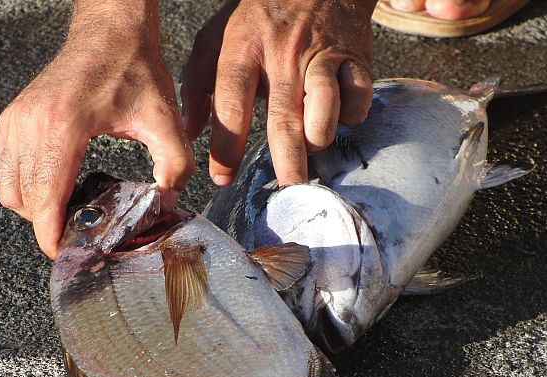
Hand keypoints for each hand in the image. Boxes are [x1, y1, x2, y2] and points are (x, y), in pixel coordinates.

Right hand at [0, 0, 193, 258]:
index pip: (44, 198)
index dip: (51, 235)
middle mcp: (30, 124)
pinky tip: (52, 187)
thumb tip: (167, 204)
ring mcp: (16, 119)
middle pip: (23, 199)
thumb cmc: (134, 70)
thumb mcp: (166, 121)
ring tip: (68, 209)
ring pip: (6, 187)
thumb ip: (174, 166)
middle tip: (79, 231)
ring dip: (33, 207)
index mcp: (64, 127)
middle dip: (47, 225)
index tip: (64, 254)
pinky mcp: (12, 117)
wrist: (109, 33)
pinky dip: (19, 186)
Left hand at [180, 0, 375, 186]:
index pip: (231, 103)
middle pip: (284, 116)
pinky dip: (351, 116)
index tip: (222, 177)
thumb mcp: (216, 38)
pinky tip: (339, 120)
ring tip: (312, 150)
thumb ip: (197, 85)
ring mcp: (321, 56)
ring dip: (319, 137)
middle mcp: (283, 55)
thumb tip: (188, 131)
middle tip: (288, 188)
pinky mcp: (354, 58)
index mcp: (243, 48)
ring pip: (325, 108)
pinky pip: (358, 97)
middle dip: (287, 159)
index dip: (226, 145)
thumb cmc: (259, 17)